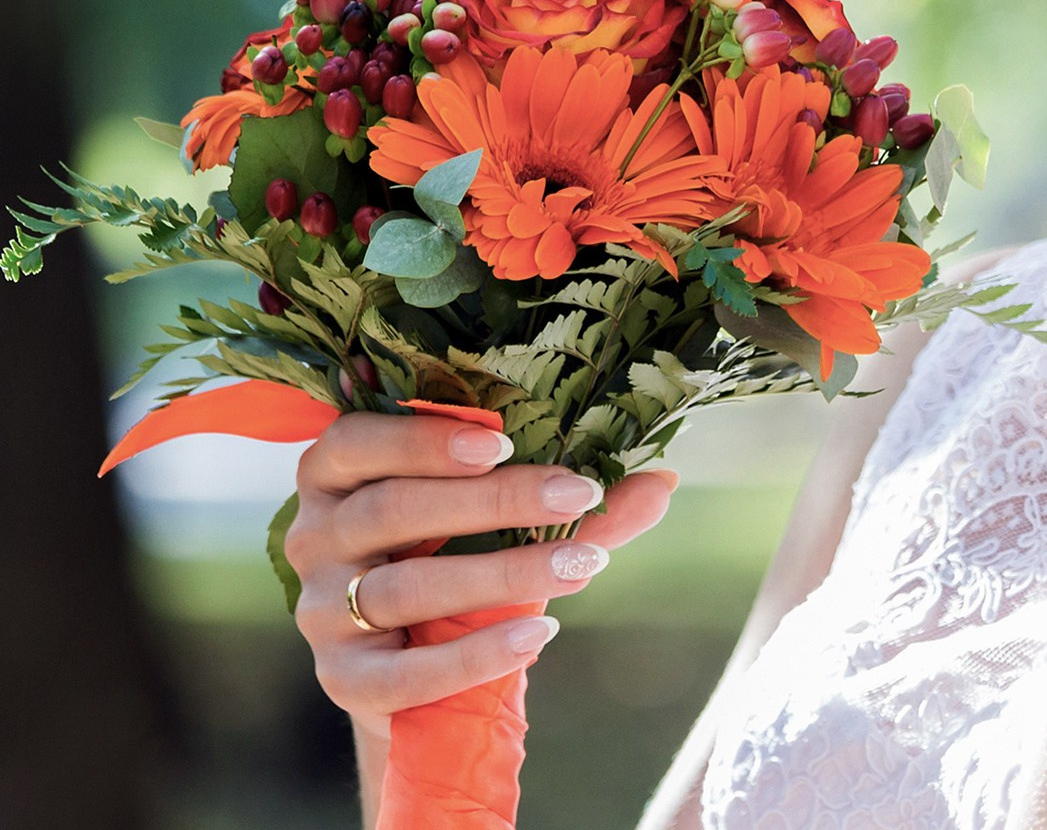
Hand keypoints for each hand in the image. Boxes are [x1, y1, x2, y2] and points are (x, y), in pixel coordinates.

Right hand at [284, 414, 677, 739]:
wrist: (423, 666)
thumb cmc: (459, 557)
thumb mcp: (506, 519)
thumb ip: (572, 501)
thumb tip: (661, 479)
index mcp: (337, 474)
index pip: (355, 441)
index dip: (424, 439)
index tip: (504, 439)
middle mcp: (315, 536)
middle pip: (393, 510)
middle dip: (494, 501)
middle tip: (579, 495)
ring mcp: (319, 611)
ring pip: (403, 587)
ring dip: (501, 573)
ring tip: (583, 565)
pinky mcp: (342, 678)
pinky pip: (399, 673)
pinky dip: (471, 656)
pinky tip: (536, 633)